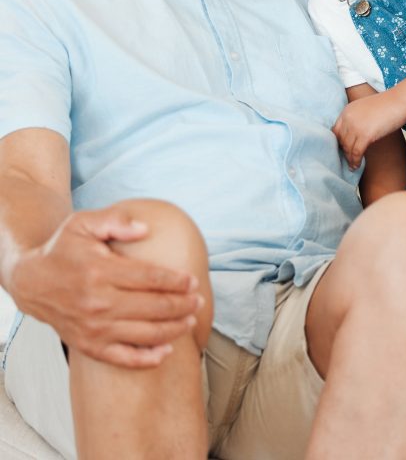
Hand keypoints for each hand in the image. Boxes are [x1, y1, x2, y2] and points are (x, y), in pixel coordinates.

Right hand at [10, 208, 201, 367]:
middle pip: (153, 307)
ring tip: (191, 320)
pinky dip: (147, 358)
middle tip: (199, 300)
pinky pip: (123, 358)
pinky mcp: (88, 346)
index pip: (150, 279)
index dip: (177, 281)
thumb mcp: (83, 224)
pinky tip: (166, 351)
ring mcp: (93, 328)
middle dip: (183, 305)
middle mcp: (97, 303)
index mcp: (100, 272)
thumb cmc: (64, 249)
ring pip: (144, 334)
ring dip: (173, 329)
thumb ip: (115, 221)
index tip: (193, 281)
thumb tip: (145, 228)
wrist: (32, 282)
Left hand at [334, 91, 405, 168]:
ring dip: (349, 159)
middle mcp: (348, 118)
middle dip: (343, 151)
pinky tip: (358, 165)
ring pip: (347, 148)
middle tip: (348, 160)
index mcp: (347, 110)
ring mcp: (356, 127)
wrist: (400, 101)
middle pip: (340, 140)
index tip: (343, 149)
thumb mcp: (365, 108)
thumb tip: (356, 133)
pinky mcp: (365, 135)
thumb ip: (357, 118)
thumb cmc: (388, 104)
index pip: (335, 130)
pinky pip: (356, 152)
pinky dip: (356, 161)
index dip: (338, 142)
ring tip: (352, 166)